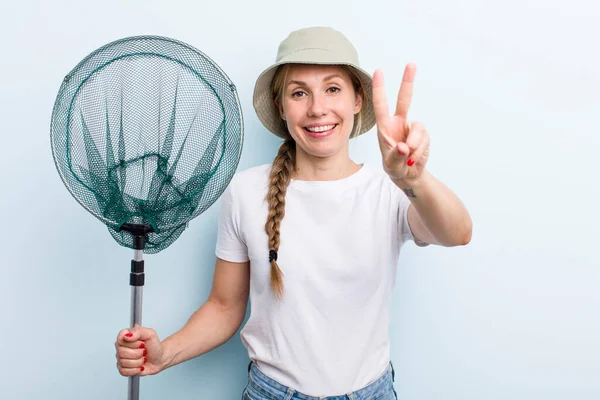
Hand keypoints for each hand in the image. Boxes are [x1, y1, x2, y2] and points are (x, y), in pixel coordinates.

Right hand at [115, 326, 162, 375]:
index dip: (132, 343)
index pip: (120, 338)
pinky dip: (135, 370)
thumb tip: (127, 335)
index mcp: (127, 336)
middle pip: (121, 352)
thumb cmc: (154, 346)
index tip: (141, 343)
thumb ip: (139, 331)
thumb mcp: (150, 334)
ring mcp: (121, 358)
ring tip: (143, 358)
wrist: (159, 359)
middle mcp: (122, 346)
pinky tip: (139, 366)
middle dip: (137, 353)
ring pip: (123, 362)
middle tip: (144, 351)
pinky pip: (123, 371)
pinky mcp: (122, 368)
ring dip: (137, 362)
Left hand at [372, 64, 429, 184]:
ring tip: (408, 158)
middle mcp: (399, 123)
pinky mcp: (423, 135)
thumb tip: (404, 147)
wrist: (408, 174)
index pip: (381, 105)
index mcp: (385, 127)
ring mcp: (412, 128)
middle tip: (411, 64)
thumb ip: (396, 157)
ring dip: (414, 147)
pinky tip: (414, 159)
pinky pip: (424, 141)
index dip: (379, 89)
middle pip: (405, 99)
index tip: (378, 71)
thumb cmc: (394, 167)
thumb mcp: (391, 165)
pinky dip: (419, 153)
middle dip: (408, 81)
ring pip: (418, 131)